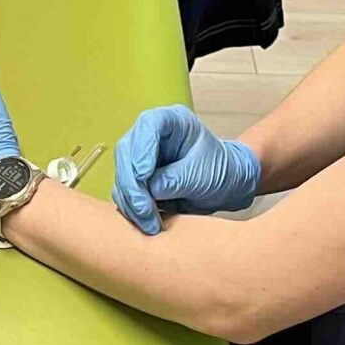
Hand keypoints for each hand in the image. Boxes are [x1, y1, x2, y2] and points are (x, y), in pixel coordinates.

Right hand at [111, 104, 261, 234]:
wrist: (223, 187)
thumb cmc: (219, 171)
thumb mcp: (202, 174)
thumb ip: (176, 180)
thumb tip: (149, 190)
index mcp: (172, 121)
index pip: (148, 125)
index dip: (141, 149)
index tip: (143, 176)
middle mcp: (151, 135)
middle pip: (127, 151)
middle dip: (132, 184)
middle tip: (143, 209)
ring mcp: (140, 155)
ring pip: (121, 174)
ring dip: (130, 201)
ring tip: (149, 223)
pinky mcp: (135, 177)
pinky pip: (124, 191)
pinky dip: (131, 208)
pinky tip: (146, 221)